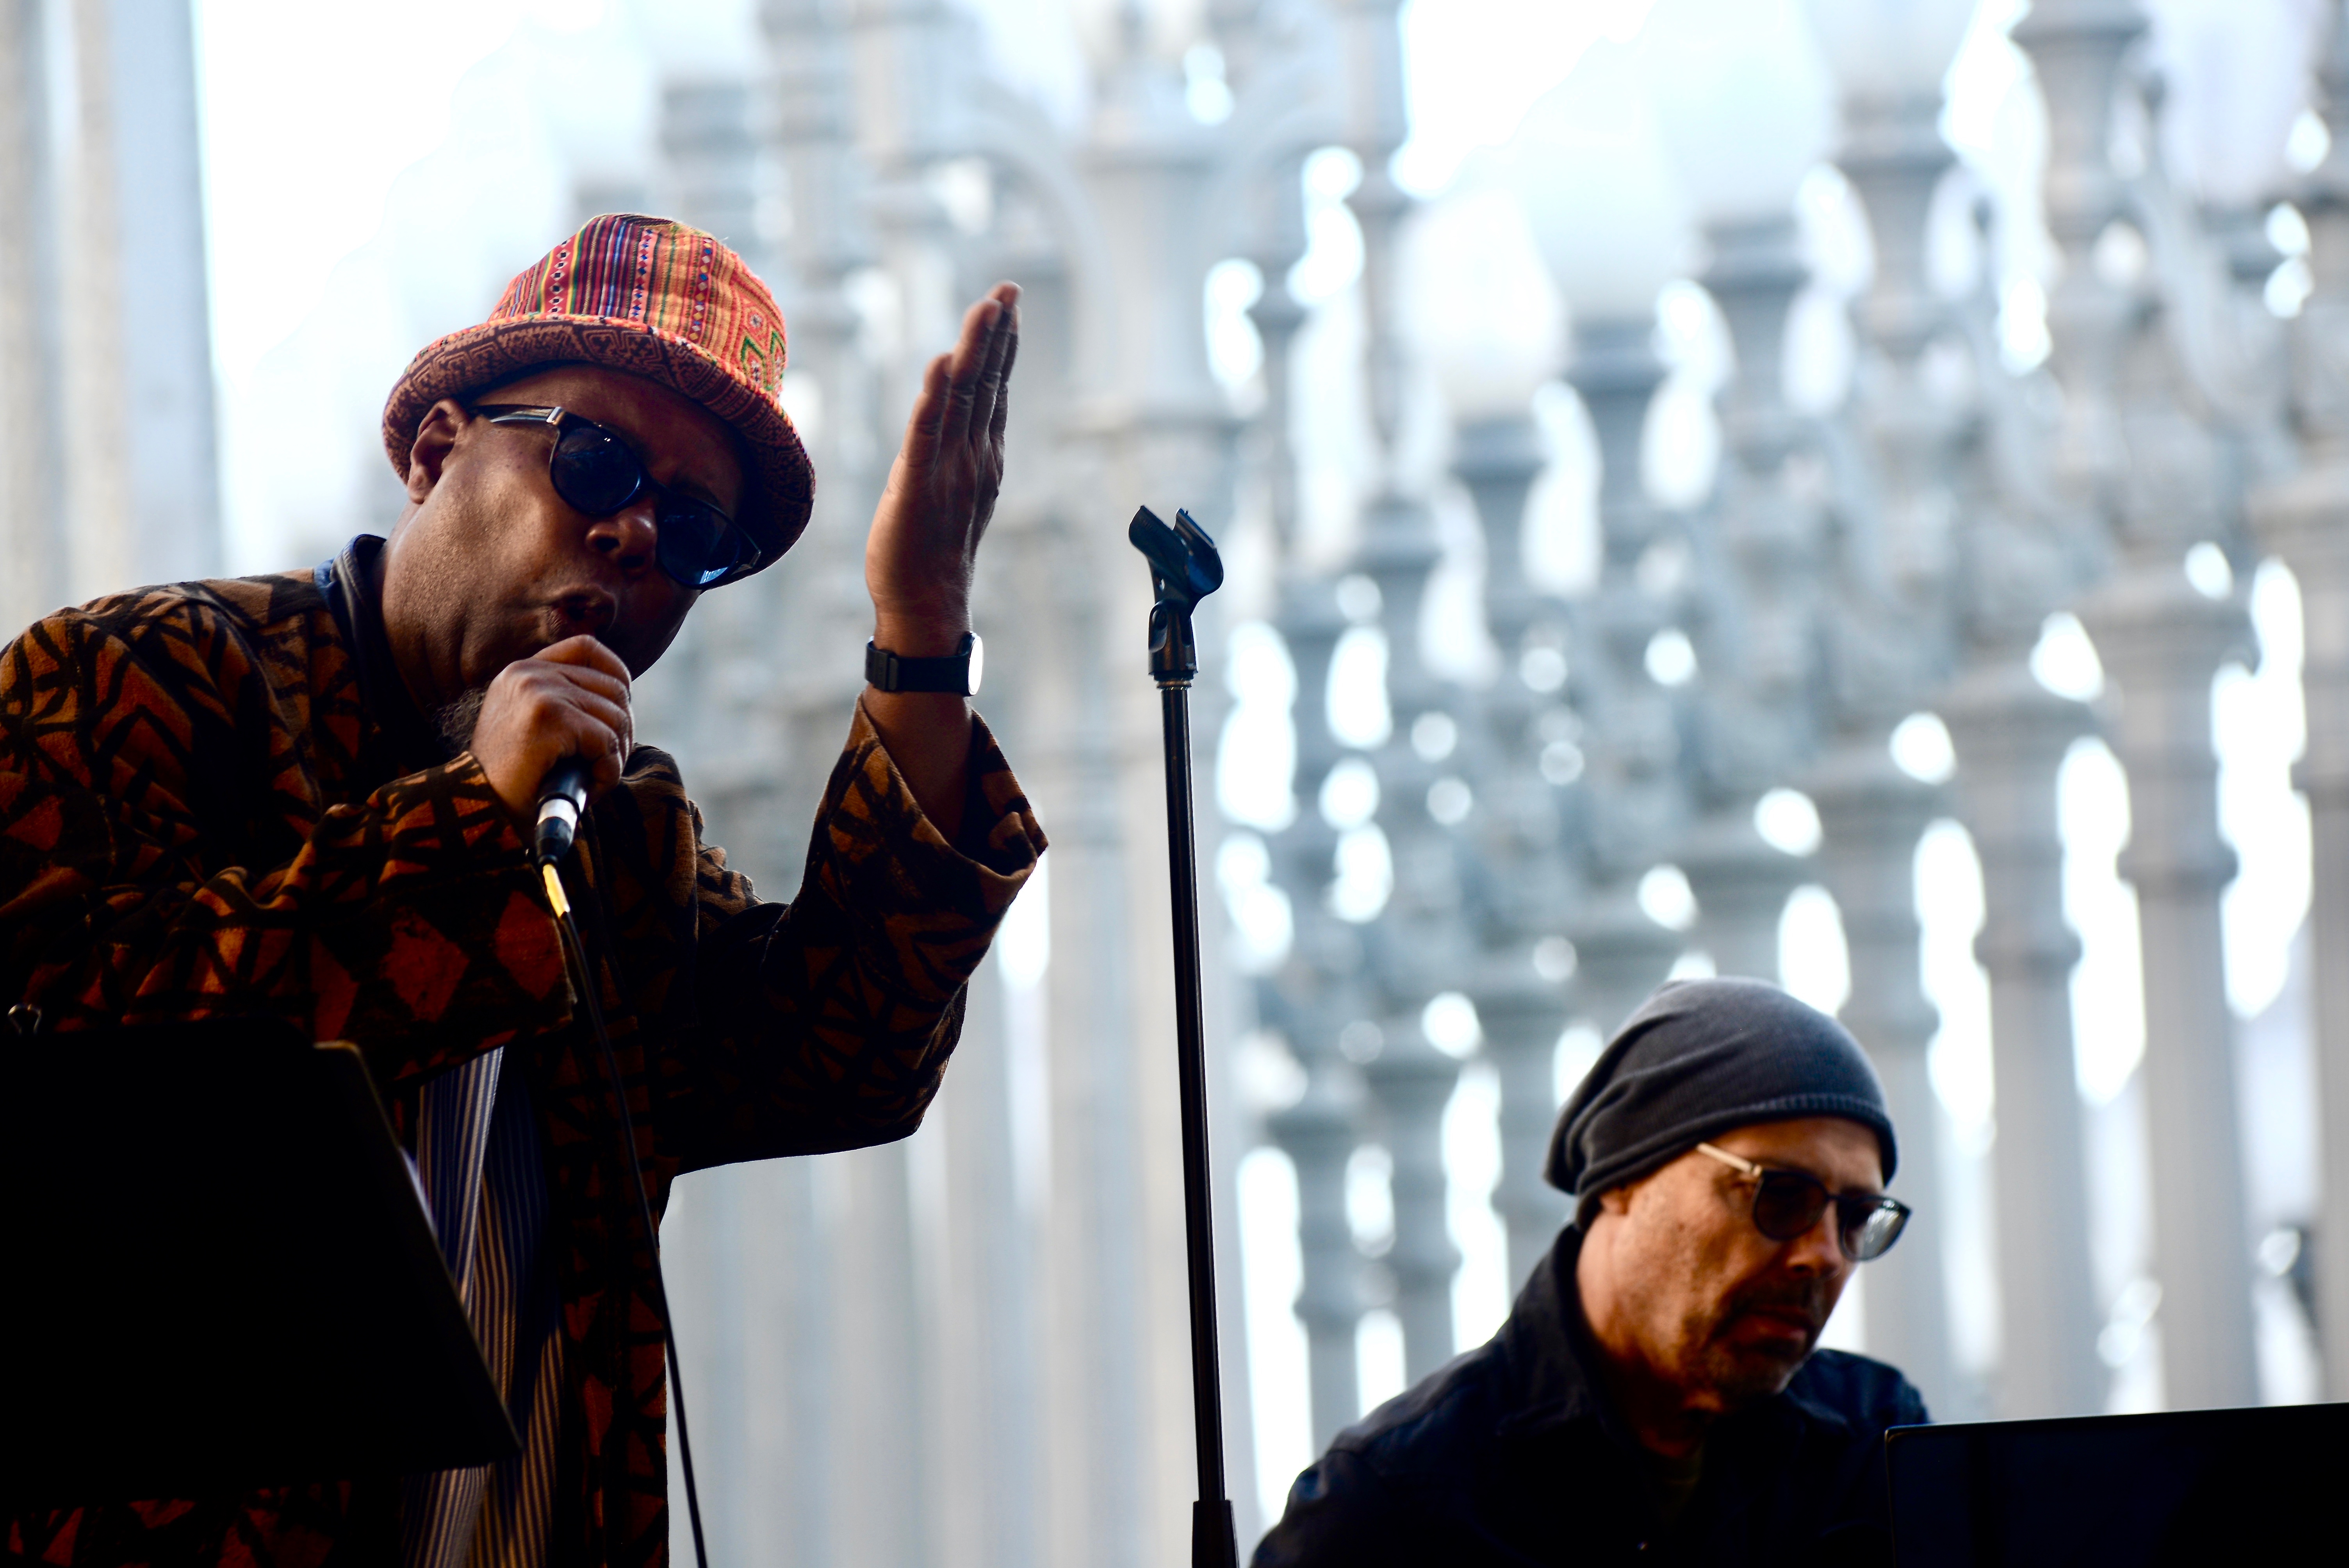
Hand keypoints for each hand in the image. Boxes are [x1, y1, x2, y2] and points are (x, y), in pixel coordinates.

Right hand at [467, 635, 633, 823]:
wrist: (477, 807)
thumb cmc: (512, 777)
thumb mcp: (532, 724)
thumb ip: (563, 700)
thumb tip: (622, 695)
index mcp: (524, 670)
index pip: (588, 647)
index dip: (617, 676)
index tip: (620, 711)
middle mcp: (529, 672)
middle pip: (614, 687)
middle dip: (623, 730)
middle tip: (607, 763)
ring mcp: (538, 691)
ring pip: (616, 716)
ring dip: (617, 756)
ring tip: (594, 779)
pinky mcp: (549, 718)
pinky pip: (607, 741)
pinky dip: (609, 771)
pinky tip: (591, 788)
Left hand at [865, 282, 1019, 656]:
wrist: (925, 605)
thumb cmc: (930, 550)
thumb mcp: (949, 489)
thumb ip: (956, 448)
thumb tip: (956, 410)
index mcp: (980, 457)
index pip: (991, 391)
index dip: (1000, 346)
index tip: (1006, 305)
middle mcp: (973, 458)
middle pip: (985, 385)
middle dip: (996, 334)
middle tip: (1007, 290)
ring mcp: (950, 472)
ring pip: (965, 401)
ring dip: (976, 352)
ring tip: (987, 309)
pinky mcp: (919, 487)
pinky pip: (929, 436)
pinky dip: (936, 399)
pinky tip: (943, 365)